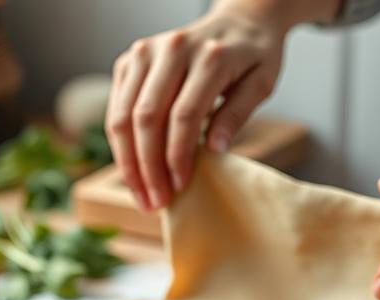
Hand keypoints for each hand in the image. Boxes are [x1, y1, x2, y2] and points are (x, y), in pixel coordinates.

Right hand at [105, 0, 337, 210]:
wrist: (239, 18)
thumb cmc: (254, 54)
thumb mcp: (262, 82)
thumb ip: (238, 113)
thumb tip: (214, 151)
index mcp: (209, 55)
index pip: (184, 114)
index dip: (177, 155)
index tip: (179, 187)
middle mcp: (172, 49)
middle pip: (146, 116)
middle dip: (147, 166)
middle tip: (155, 201)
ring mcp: (145, 51)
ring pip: (123, 115)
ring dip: (127, 161)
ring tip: (141, 194)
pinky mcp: (131, 59)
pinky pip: (117, 107)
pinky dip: (121, 142)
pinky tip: (134, 169)